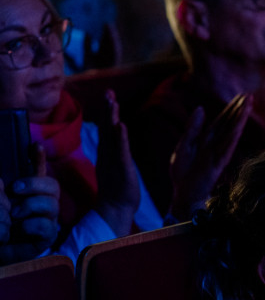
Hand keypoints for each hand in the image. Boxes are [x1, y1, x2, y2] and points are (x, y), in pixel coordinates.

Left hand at [0, 144, 60, 263]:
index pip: (37, 172)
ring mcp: (46, 220)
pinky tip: (20, 227)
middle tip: (14, 189)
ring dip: (31, 206)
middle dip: (35, 184)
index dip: (38, 158)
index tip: (34, 146)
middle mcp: (39, 204)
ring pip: (52, 205)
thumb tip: (1, 180)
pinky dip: (33, 224)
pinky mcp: (46, 238)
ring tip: (14, 214)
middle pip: (53, 187)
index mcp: (26, 193)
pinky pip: (48, 226)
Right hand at [95, 90, 139, 236]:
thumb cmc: (118, 188)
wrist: (115, 208)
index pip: (109, 127)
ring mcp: (114, 160)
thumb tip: (116, 139)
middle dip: (108, 108)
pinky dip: (120, 138)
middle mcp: (109, 153)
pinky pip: (120, 151)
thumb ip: (116, 151)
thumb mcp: (118, 165)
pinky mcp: (121, 168)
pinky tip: (120, 125)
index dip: (109, 111)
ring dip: (112, 117)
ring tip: (112, 101)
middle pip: (107, 127)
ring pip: (112, 135)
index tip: (109, 94)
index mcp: (109, 151)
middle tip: (108, 91)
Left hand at [169, 94, 251, 220]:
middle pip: (229, 123)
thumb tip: (201, 108)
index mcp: (206, 139)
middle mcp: (215, 145)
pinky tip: (238, 127)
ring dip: (240, 119)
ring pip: (231, 133)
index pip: (222, 120)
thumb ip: (192, 128)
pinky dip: (232, 137)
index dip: (231, 108)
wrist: (183, 193)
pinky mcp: (217, 164)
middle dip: (240, 109)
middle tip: (250, 95)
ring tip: (248, 106)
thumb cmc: (183, 172)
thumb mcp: (183, 145)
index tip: (241, 96)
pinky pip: (227, 148)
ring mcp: (218, 154)